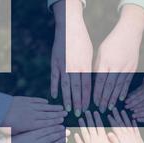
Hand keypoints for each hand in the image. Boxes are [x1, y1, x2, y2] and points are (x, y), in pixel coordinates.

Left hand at [1, 96, 66, 134]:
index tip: (62, 122)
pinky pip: (36, 100)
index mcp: (31, 124)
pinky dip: (42, 101)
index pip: (46, 124)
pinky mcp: (25, 100)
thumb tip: (34, 139)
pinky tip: (47, 102)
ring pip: (44, 107)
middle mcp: (32, 115)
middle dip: (58, 115)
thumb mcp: (16, 133)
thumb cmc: (4, 125)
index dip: (55, 123)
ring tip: (61, 108)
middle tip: (66, 114)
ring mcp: (29, 106)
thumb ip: (26, 134)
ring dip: (53, 108)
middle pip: (48, 115)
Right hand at [11, 125, 66, 142]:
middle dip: (59, 134)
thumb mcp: (19, 134)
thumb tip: (42, 126)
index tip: (61, 125)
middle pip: (49, 138)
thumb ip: (30, 131)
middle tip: (67, 131)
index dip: (54, 128)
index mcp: (29, 136)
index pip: (45, 131)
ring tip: (65, 139)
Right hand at [51, 0, 91, 115]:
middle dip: (78, 102)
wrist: (69, 27)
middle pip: (77, 88)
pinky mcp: (54, 62)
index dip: (87, 98)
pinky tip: (54, 96)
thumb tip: (89, 84)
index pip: (87, 85)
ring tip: (67, 109)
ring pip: (65, 85)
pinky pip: (54, 77)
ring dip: (67, 98)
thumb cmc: (82, 41)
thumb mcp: (90, 54)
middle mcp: (74, 66)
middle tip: (78, 113)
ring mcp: (63, 65)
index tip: (87, 107)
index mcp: (85, 65)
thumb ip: (88, 69)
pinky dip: (54, 86)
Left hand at [74, 111, 117, 142]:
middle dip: (89, 119)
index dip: (97, 118)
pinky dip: (77, 139)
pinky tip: (76, 134)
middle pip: (91, 127)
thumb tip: (108, 132)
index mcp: (103, 138)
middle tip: (86, 112)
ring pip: (84, 133)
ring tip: (80, 120)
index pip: (99, 125)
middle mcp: (95, 140)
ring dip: (82, 126)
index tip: (95, 112)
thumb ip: (110, 139)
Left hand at [93, 5, 143, 112]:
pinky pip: (127, 82)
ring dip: (114, 98)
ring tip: (110, 107)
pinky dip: (123, 91)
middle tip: (101, 109)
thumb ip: (97, 67)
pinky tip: (121, 99)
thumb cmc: (111, 43)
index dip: (97, 93)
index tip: (94, 102)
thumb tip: (93, 82)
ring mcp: (126, 67)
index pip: (100, 81)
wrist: (129, 33)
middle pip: (109, 86)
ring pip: (118, 86)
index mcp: (105, 61)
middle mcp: (116, 65)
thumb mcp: (100, 53)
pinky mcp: (133, 68)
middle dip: (105, 99)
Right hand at [107, 108, 143, 142]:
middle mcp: (128, 134)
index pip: (115, 126)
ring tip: (122, 111)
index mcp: (122, 138)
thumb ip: (114, 142)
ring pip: (128, 124)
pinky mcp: (138, 137)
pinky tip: (133, 120)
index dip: (111, 120)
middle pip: (121, 123)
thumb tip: (108, 133)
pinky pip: (135, 128)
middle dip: (117, 115)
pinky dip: (134, 123)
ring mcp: (133, 135)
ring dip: (125, 117)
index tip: (108, 114)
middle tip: (114, 109)